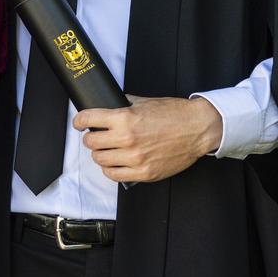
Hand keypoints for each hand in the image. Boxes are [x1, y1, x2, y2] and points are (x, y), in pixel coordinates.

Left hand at [73, 96, 222, 183]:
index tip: (79, 122)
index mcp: (125, 118)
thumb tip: (110, 106)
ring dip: (100, 154)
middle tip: (96, 135)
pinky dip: (110, 169)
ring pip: (100, 160)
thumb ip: (125, 104)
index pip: (89, 119)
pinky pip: (114, 175)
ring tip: (106, 149)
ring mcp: (135, 158)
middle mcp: (127, 139)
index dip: (79, 120)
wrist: (198, 129)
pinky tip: (114, 162)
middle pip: (91, 142)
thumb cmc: (175, 114)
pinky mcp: (144, 173)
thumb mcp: (146, 102)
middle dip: (90, 138)